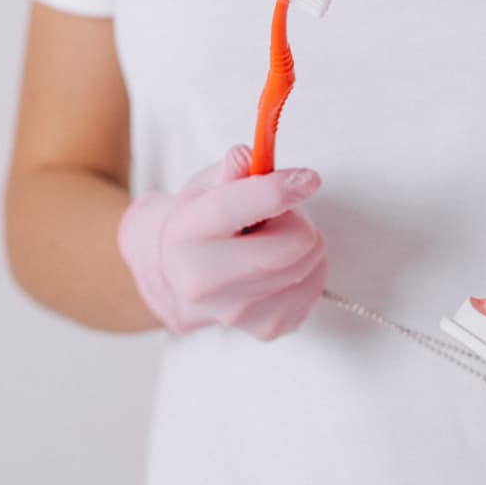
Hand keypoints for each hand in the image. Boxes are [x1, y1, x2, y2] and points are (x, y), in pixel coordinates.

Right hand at [116, 143, 327, 339]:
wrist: (172, 278)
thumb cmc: (196, 225)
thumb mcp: (203, 188)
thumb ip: (229, 171)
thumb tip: (249, 156)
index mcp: (185, 234)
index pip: (233, 208)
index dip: (278, 190)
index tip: (307, 179)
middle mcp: (204, 280)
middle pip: (290, 245)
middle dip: (296, 220)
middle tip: (277, 216)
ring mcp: (235, 311)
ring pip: (309, 266)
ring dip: (302, 247)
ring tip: (272, 241)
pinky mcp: (264, 328)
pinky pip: (313, 290)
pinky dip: (306, 273)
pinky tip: (278, 267)